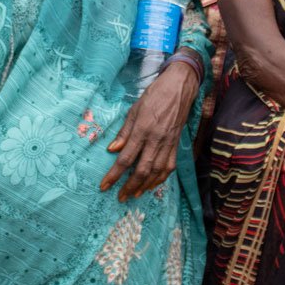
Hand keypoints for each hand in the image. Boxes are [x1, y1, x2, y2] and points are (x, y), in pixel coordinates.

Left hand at [100, 61, 197, 201]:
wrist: (179, 88)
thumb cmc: (154, 96)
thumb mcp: (134, 110)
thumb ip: (124, 132)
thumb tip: (112, 150)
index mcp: (142, 129)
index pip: (126, 158)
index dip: (114, 174)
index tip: (104, 186)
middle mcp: (156, 139)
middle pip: (142, 169)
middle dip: (130, 186)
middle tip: (121, 197)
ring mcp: (168, 143)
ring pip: (157, 171)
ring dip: (145, 185)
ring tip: (135, 194)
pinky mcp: (176, 144)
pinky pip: (169, 166)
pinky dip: (161, 178)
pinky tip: (152, 184)